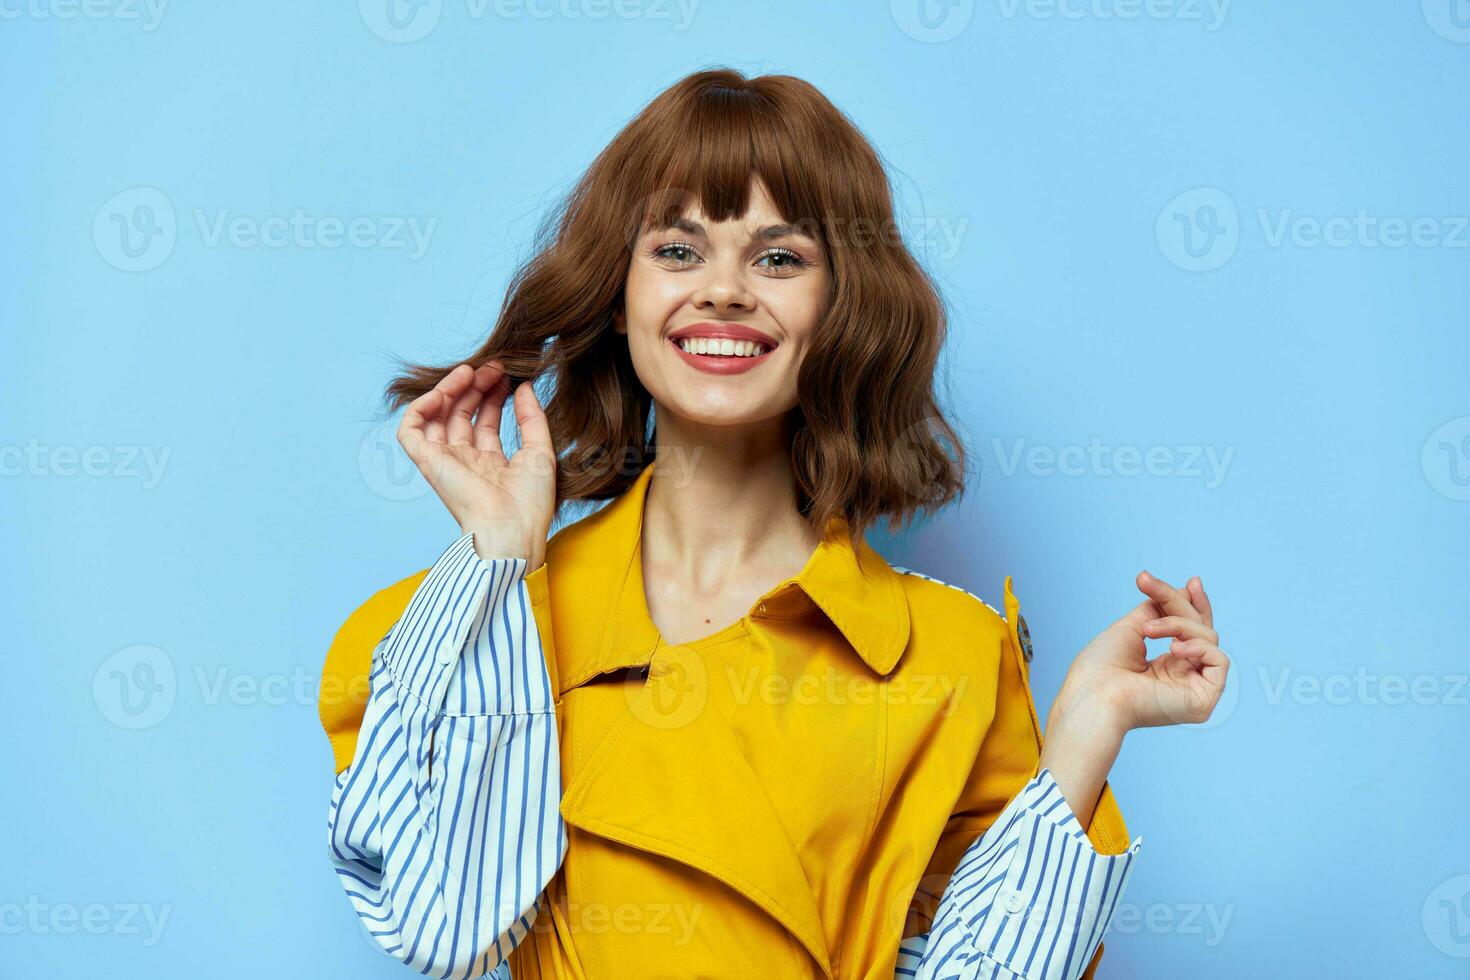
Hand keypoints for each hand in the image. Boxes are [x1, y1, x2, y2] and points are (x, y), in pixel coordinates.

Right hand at [397, 362, 555, 567]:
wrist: (512, 528)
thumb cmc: (529, 502)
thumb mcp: (540, 452)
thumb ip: (532, 418)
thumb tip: (525, 388)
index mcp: (490, 466)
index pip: (485, 422)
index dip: (493, 396)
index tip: (506, 375)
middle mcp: (465, 463)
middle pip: (462, 415)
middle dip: (476, 388)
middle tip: (493, 368)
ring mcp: (445, 462)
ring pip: (437, 417)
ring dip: (452, 390)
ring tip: (471, 371)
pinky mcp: (427, 462)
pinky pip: (411, 429)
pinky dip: (422, 406)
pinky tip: (445, 391)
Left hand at [1058, 572, 1230, 731]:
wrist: (1093, 694)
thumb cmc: (1100, 669)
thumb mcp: (1132, 629)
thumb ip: (1158, 611)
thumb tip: (1182, 592)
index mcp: (1165, 668)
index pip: (1192, 633)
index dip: (1195, 605)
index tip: (1192, 582)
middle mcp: (1183, 679)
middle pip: (1200, 628)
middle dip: (1177, 602)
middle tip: (1148, 584)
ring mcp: (1193, 689)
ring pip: (1208, 638)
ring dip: (1178, 624)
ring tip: (1148, 630)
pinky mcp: (1203, 700)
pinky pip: (1220, 661)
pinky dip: (1199, 647)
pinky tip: (1175, 649)